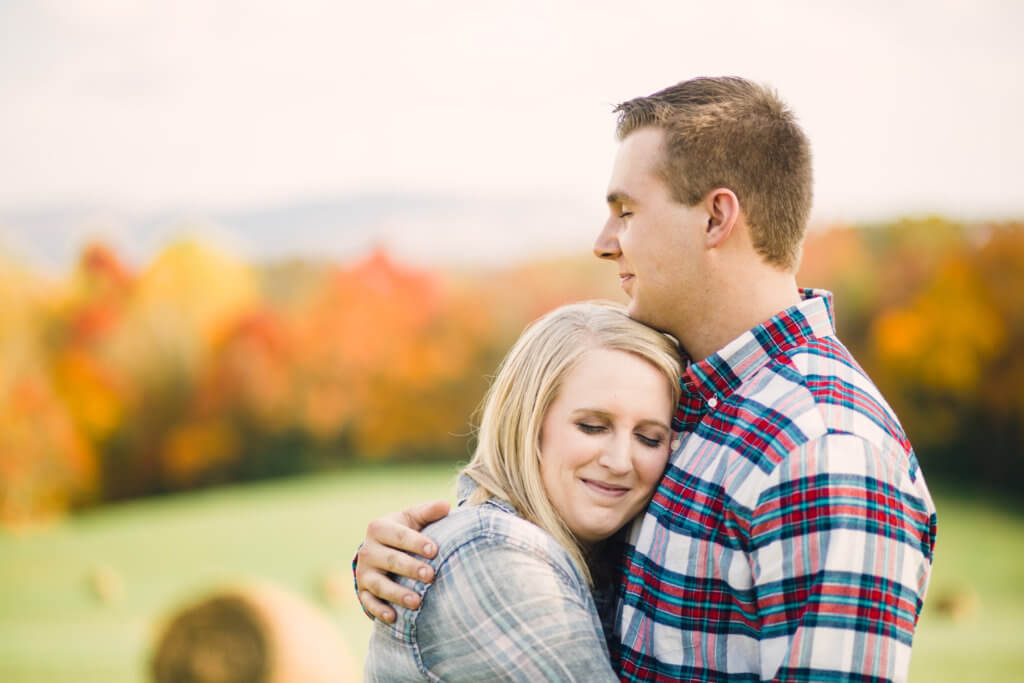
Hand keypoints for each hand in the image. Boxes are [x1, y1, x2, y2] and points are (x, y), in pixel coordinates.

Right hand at [355, 499, 449, 622]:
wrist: (380, 549)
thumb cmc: (403, 531)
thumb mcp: (412, 518)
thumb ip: (428, 512)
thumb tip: (446, 505)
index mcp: (379, 527)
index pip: (398, 535)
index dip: (416, 542)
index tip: (434, 550)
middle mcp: (368, 550)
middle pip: (390, 560)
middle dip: (410, 568)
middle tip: (430, 575)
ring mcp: (364, 572)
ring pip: (379, 584)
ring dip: (397, 594)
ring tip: (417, 601)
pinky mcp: (362, 591)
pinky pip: (369, 602)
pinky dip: (379, 610)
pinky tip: (394, 617)